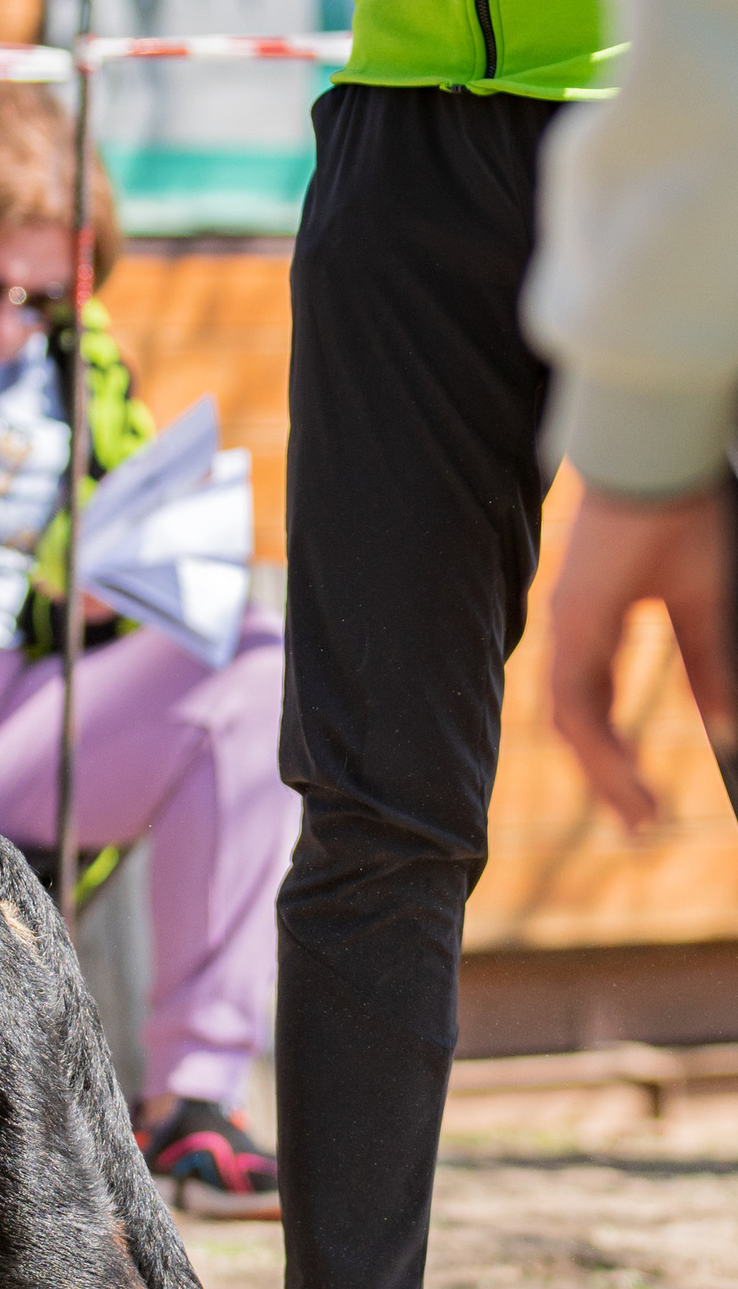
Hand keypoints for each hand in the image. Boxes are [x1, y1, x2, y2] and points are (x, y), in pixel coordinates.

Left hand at [547, 481, 737, 830]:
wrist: (663, 461)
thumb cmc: (684, 519)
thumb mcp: (702, 608)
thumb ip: (707, 667)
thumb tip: (726, 729)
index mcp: (594, 626)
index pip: (593, 705)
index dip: (612, 754)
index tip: (641, 801)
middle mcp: (572, 631)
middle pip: (576, 722)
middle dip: (608, 777)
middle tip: (640, 827)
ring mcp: (568, 626)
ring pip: (570, 720)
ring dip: (603, 771)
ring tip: (638, 814)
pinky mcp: (574, 620)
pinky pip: (573, 699)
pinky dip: (596, 742)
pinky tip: (620, 773)